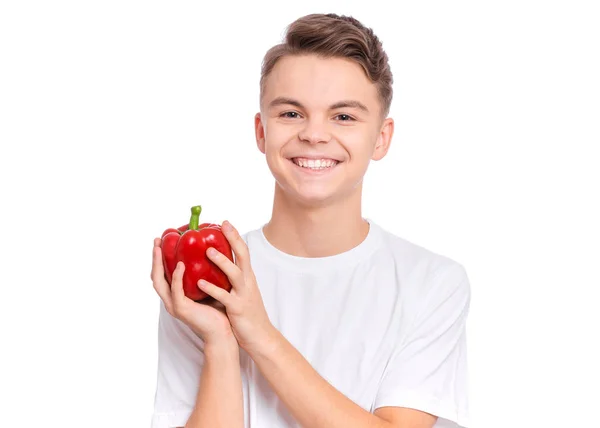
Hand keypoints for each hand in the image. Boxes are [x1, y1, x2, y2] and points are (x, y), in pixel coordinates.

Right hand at [151, 238, 236, 347]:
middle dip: (154, 258)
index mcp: (176, 295)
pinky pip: (176, 291)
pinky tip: (180, 265)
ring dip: (158, 264)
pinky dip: (176, 277)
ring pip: (160, 283)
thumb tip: (211, 250)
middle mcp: (171, 300)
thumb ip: (204, 273)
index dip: (159, 258)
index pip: (162, 274)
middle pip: (156, 276)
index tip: (161, 240)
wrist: (224, 332)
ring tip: (159, 248)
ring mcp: (174, 306)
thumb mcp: (209, 287)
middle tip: (156, 240)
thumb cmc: (219, 309)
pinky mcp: (182, 310)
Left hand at [196, 221, 273, 351]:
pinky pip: (225, 297)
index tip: (226, 223)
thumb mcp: (244, 291)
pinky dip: (213, 289)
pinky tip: (200, 283)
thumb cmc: (249, 314)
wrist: (261, 336)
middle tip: (223, 225)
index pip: (244, 252)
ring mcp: (244, 295)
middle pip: (243, 256)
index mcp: (248, 277)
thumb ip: (234, 279)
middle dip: (234, 239)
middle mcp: (248, 282)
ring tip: (208, 251)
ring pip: (235, 274)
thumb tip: (220, 266)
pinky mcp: (238, 309)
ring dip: (222, 261)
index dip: (235, 237)